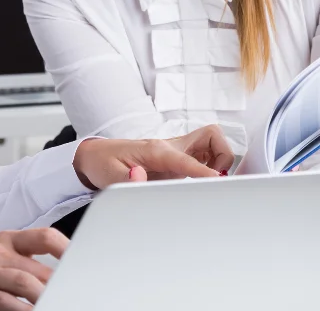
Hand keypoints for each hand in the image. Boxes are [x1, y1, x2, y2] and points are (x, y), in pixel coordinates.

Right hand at [0, 227, 67, 310]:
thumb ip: (25, 267)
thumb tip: (61, 280)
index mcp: (6, 241)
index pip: (43, 236)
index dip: (65, 247)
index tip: (84, 262)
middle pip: (38, 266)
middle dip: (60, 284)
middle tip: (75, 294)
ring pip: (25, 281)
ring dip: (45, 296)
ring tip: (59, 303)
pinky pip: (4, 300)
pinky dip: (22, 309)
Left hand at [72, 125, 234, 187]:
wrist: (96, 156)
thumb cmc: (104, 164)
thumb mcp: (110, 177)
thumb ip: (126, 181)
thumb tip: (139, 177)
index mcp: (156, 150)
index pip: (188, 159)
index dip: (206, 172)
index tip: (219, 184)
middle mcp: (171, 146)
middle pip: (212, 136)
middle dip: (223, 156)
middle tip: (215, 180)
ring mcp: (177, 150)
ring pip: (213, 142)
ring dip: (220, 159)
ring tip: (210, 180)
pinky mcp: (178, 158)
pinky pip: (205, 154)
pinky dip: (213, 164)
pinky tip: (204, 180)